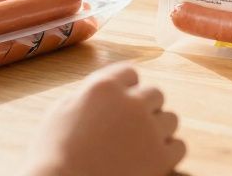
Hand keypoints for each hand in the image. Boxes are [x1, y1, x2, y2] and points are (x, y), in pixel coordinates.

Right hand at [24, 63, 185, 175]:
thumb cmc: (52, 154)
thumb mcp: (61, 111)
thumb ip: (88, 93)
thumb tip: (105, 90)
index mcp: (104, 87)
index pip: (130, 73)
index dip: (126, 88)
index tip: (121, 102)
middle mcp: (131, 102)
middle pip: (155, 94)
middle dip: (144, 108)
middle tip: (129, 127)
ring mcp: (148, 129)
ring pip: (171, 118)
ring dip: (158, 129)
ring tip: (139, 145)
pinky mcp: (160, 157)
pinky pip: (179, 146)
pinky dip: (167, 152)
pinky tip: (151, 159)